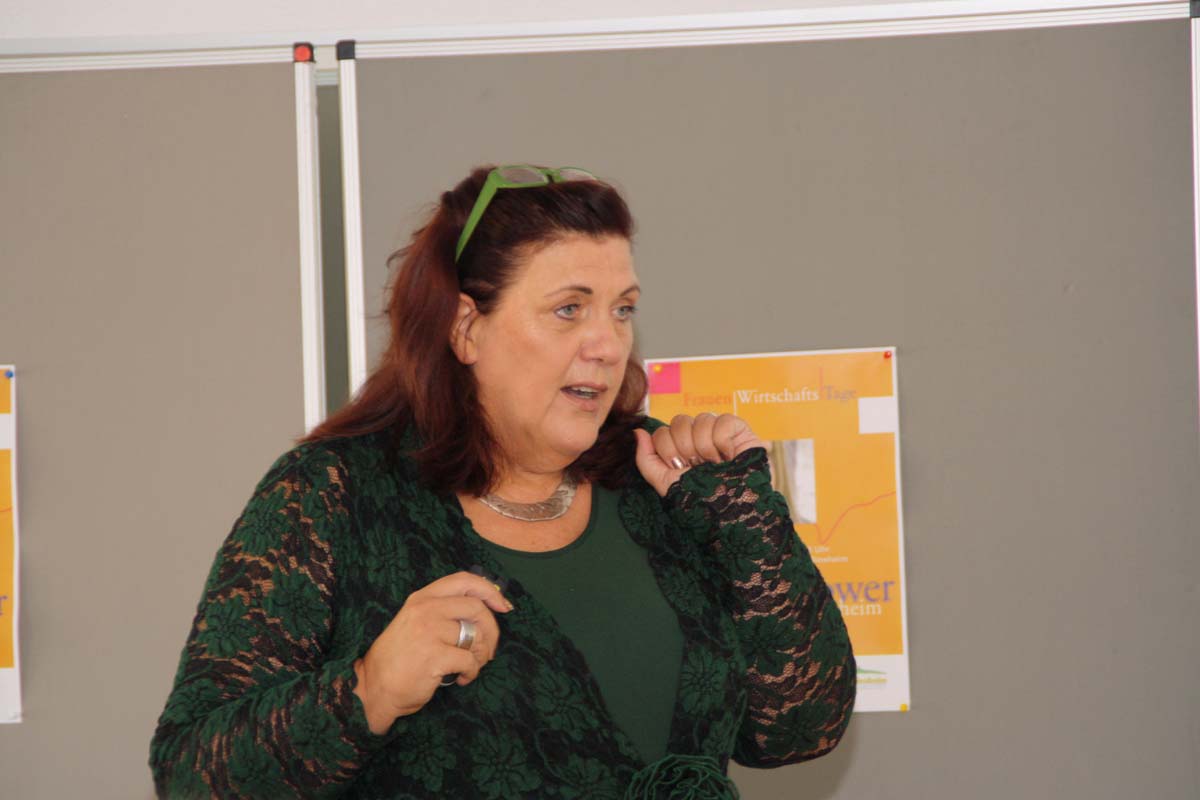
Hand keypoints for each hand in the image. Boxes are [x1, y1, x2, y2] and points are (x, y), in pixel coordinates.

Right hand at [353, 571, 512, 733]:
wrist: (374, 688)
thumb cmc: (401, 657)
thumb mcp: (417, 621)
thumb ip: (444, 610)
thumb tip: (488, 606)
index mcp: (422, 598)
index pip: (464, 580)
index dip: (490, 591)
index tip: (503, 606)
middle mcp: (426, 609)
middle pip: (477, 608)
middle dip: (491, 631)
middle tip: (488, 651)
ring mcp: (429, 631)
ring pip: (476, 636)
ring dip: (480, 656)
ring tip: (470, 667)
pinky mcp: (434, 656)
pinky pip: (470, 661)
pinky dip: (471, 673)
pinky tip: (460, 679)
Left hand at [634, 413, 763, 496]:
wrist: (733, 511)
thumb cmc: (701, 500)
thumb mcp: (666, 483)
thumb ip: (646, 459)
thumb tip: (637, 432)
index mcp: (680, 446)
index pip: (662, 431)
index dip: (668, 451)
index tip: (681, 469)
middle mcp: (697, 435)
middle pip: (679, 421)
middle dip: (685, 448)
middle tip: (698, 467)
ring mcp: (718, 429)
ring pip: (701, 419)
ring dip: (705, 448)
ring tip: (716, 465)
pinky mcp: (738, 428)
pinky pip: (722, 421)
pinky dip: (723, 442)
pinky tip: (729, 457)